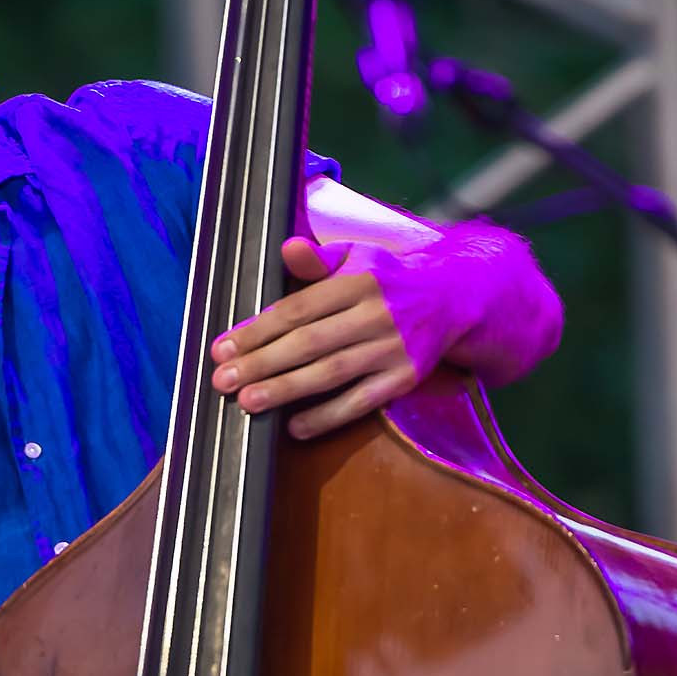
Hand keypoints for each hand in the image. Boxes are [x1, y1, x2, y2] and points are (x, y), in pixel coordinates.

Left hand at [208, 237, 469, 438]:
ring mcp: (394, 348)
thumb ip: (317, 258)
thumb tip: (287, 249)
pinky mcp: (406, 378)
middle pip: (309, 343)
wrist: (453, 298)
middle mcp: (377, 314)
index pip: (299, 308)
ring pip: (331, 373)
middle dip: (262, 362)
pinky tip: (294, 426)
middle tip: (222, 380)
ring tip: (247, 402)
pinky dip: (327, 416)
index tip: (223, 347)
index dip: (258, 330)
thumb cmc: (388, 278)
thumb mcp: (357, 256)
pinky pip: (361, 402)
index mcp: (359, 280)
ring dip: (286, 389)